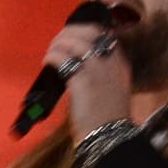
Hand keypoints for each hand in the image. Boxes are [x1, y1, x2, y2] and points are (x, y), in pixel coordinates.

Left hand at [46, 14, 130, 137]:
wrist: (110, 135)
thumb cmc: (109, 117)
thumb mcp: (113, 88)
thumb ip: (102, 73)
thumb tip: (79, 63)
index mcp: (120, 63)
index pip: (103, 35)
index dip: (84, 31)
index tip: (72, 36)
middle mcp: (111, 61)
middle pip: (89, 32)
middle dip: (70, 32)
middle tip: (58, 40)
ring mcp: (97, 69)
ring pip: (74, 42)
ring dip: (58, 43)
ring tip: (51, 51)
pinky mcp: (82, 80)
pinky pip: (63, 58)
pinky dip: (52, 56)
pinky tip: (47, 62)